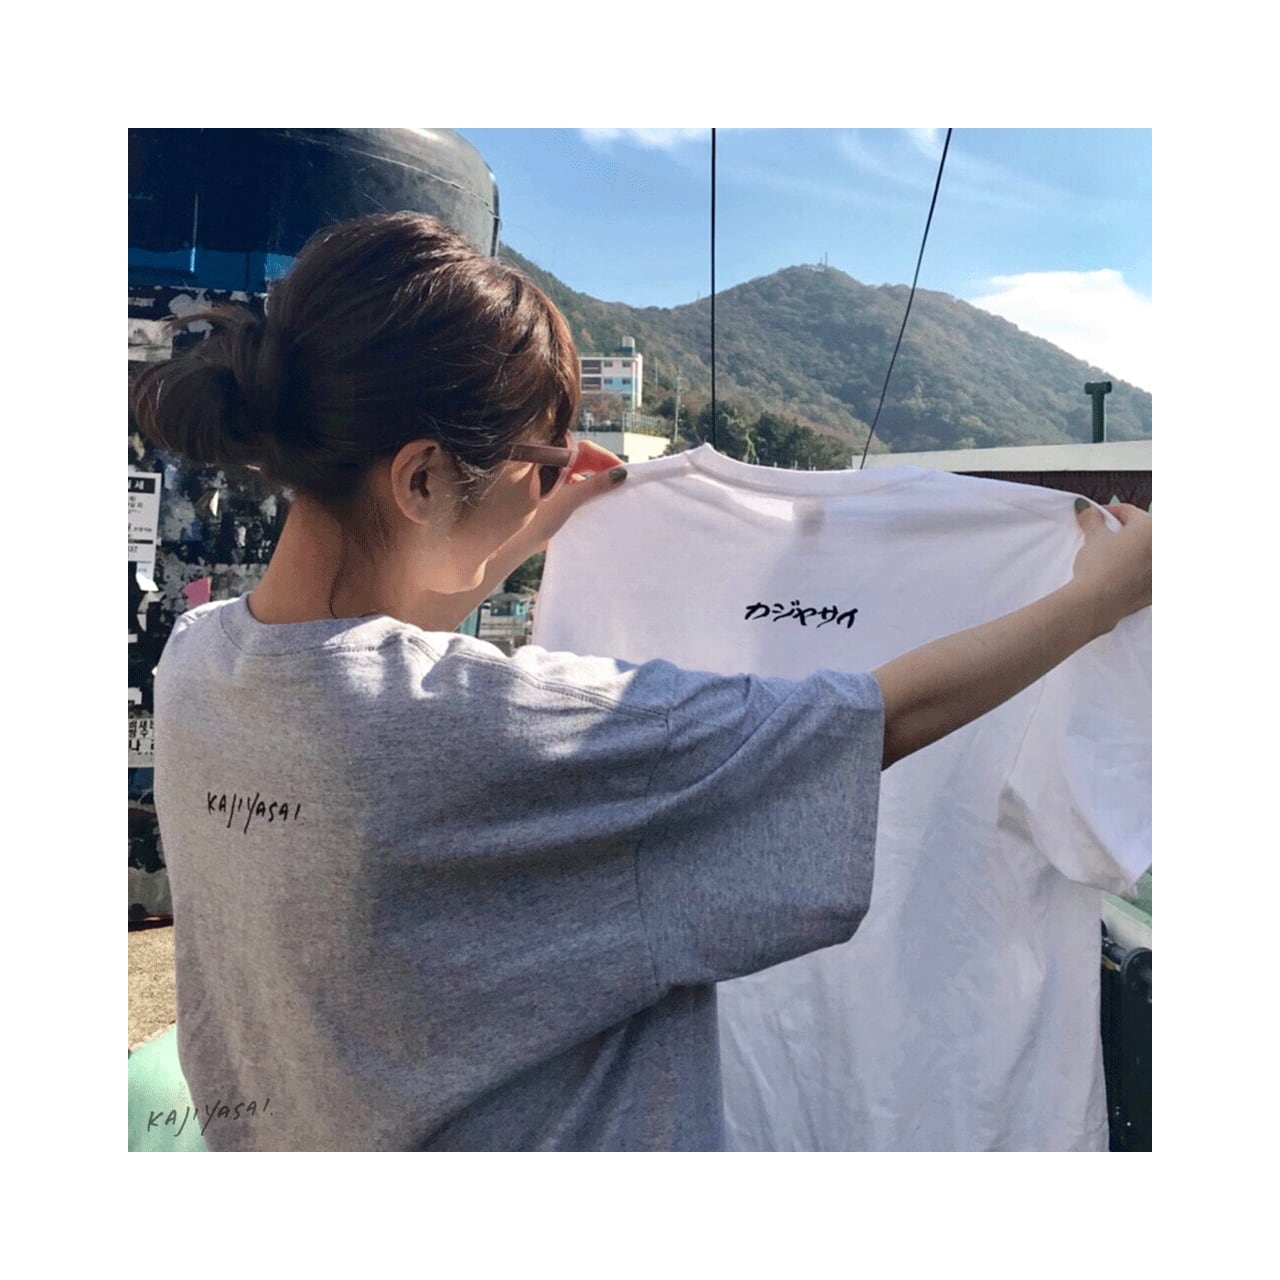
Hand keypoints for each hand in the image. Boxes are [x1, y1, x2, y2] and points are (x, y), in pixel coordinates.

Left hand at [520, 438, 627, 554]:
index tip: (623, 472)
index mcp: (554, 459)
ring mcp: (557, 478)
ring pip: (585, 473)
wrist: (523, 540)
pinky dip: (592, 490)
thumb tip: (620, 474)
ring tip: (614, 491)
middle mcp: (555, 465)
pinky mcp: (559, 492)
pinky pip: (580, 484)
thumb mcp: (572, 500)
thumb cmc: (541, 517)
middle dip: (605, 469)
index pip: (587, 450)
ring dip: (599, 480)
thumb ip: (595, 485)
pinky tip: (601, 500)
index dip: (606, 458)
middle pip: (587, 460)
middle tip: (622, 482)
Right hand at [1071, 500, 1151, 632]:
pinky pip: (1148, 574)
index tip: (1095, 517)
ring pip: (1147, 554)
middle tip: (1104, 536)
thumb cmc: (1099, 566)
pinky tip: (1120, 574)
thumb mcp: (1093, 538)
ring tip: (1112, 556)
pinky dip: (1137, 571)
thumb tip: (1085, 508)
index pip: (1129, 512)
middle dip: (1125, 532)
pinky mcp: (1156, 591)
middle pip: (1143, 532)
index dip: (1108, 512)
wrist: (1098, 602)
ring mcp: (1162, 571)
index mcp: (1151, 528)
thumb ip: (1091, 519)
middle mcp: (1163, 548)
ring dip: (1134, 551)